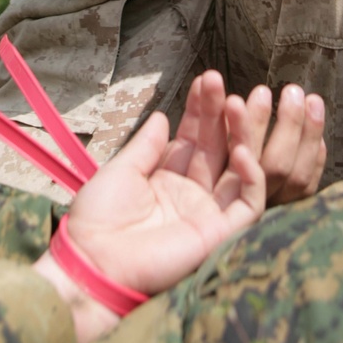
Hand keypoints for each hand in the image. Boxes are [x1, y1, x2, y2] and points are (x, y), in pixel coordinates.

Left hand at [34, 73, 309, 342]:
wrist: (92, 263)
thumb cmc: (98, 220)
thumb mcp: (121, 171)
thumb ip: (146, 145)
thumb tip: (164, 116)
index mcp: (167, 180)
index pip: (193, 138)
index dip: (202, 109)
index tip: (208, 79)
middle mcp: (192, 195)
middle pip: (217, 148)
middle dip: (223, 114)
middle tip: (224, 82)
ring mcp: (207, 214)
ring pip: (238, 170)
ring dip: (242, 136)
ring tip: (237, 103)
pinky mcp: (219, 235)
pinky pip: (247, 204)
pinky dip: (250, 177)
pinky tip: (240, 150)